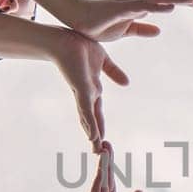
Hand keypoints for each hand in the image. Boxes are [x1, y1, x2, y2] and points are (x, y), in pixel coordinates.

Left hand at [50, 30, 127, 152]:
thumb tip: (127, 83)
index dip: (101, 126)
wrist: (66, 39)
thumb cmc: (80, 46)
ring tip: (96, 150)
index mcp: (92, 90)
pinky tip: (92, 136)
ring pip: (89, 120)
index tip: (103, 140)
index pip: (97, 112)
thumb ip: (114, 72)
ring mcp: (83, 94)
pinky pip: (86, 110)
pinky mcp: (81, 90)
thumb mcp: (104, 61)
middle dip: (96, 137)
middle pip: (93, 121)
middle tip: (99, 152)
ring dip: (93, 135)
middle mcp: (87, 95)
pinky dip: (90, 124)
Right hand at [55, 0, 192, 41]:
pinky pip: (142, 6)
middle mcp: (135, 1)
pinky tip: (170, 7)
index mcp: (137, 6)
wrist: (77, 20)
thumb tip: (159, 31)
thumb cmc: (99, 24)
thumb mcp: (125, 31)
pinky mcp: (120, 8)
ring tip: (191, 0)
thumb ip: (141, 29)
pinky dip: (157, 6)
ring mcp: (128, 3)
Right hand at [78, 144, 142, 191]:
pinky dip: (97, 187)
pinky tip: (100, 176)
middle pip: (105, 178)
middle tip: (105, 142)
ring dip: (101, 169)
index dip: (111, 165)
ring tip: (103, 153)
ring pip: (100, 185)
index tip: (110, 149)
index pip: (111, 181)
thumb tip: (138, 190)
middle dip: (105, 161)